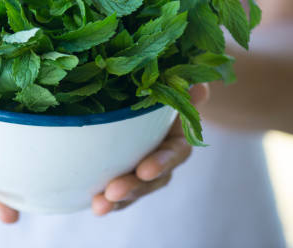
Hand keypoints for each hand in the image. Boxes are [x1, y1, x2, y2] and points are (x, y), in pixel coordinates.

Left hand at [92, 83, 209, 215]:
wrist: (148, 101)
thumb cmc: (160, 92)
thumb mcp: (172, 87)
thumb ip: (184, 91)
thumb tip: (200, 86)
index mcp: (177, 139)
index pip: (174, 154)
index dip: (161, 163)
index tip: (145, 169)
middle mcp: (162, 159)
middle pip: (153, 179)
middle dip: (134, 187)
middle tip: (113, 191)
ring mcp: (142, 170)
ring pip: (135, 189)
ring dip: (118, 200)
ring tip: (99, 205)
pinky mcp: (124, 174)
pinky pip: (117, 192)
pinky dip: (105, 200)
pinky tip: (93, 205)